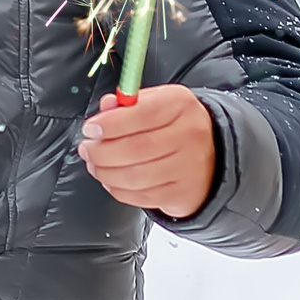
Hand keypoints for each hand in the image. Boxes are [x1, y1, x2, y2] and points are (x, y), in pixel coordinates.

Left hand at [78, 86, 216, 219]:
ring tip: (95, 165)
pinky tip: (112, 180)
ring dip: (105, 172)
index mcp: (180, 104)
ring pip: (135, 176)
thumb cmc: (174, 125)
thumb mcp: (155, 102)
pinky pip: (141, 197)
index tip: (90, 129)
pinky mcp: (183, 193)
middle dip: (101, 151)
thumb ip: (128, 104)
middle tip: (87, 149)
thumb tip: (106, 107)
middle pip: (135, 148)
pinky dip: (118, 190)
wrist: (212, 153)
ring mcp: (189, 167)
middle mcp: (189, 135)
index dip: (110, 123)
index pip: (142, 113)